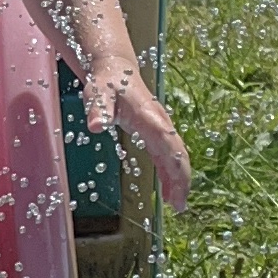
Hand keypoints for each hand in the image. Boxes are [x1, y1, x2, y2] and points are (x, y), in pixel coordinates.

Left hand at [83, 63, 192, 211]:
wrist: (116, 70)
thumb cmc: (106, 82)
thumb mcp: (98, 93)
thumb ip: (98, 109)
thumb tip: (96, 125)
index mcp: (150, 118)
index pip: (169, 145)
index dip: (176, 169)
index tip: (177, 190)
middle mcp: (160, 124)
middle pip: (178, 155)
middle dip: (182, 180)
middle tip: (179, 206)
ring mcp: (160, 129)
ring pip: (176, 157)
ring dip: (178, 180)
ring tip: (176, 205)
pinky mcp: (155, 134)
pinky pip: (168, 156)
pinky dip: (170, 174)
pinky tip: (167, 191)